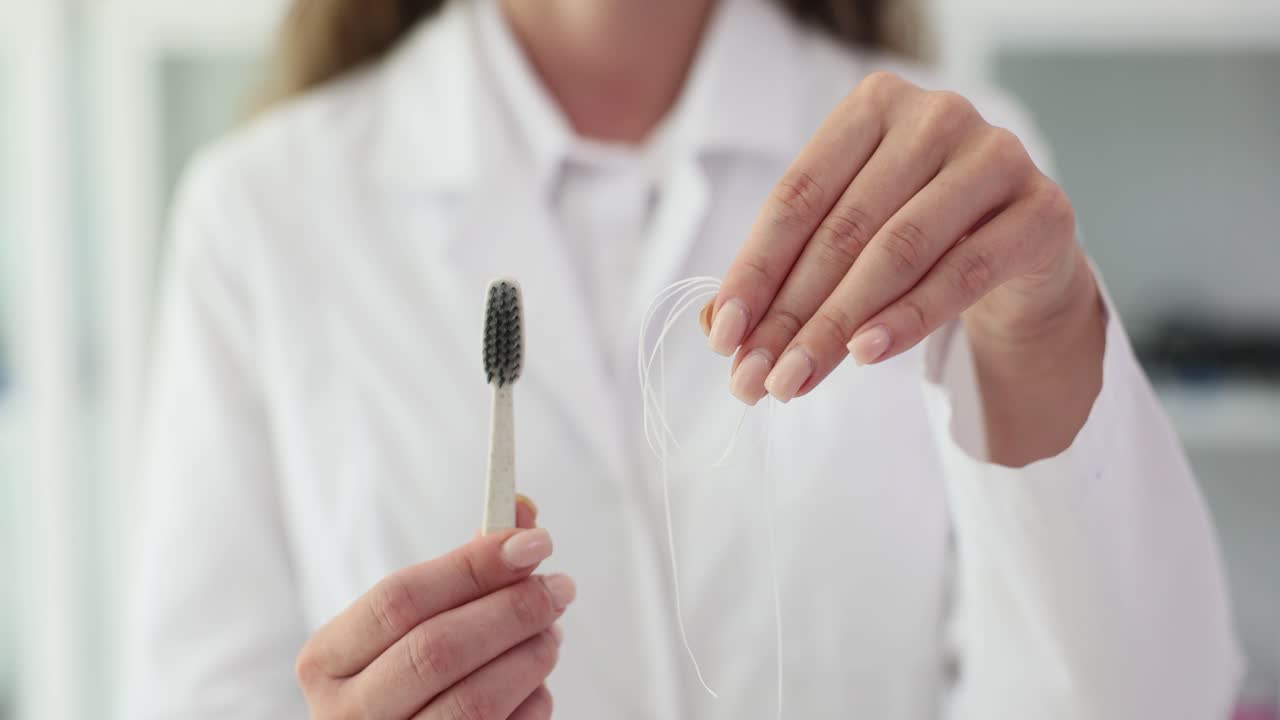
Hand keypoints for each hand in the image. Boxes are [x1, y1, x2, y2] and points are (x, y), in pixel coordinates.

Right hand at [296, 497, 572, 718]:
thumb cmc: (409, 677)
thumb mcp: (415, 624)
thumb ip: (464, 570)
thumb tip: (523, 515)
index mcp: (327, 661)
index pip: (399, 599)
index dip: (472, 566)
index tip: (534, 541)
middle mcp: (346, 716)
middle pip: (438, 649)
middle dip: (511, 609)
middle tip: (558, 587)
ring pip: (475, 702)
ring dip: (530, 656)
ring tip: (550, 633)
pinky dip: (532, 700)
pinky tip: (535, 681)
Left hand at [705, 71, 1095, 404]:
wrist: (1021, 245)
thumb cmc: (918, 230)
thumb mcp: (847, 237)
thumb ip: (785, 271)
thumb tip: (719, 325)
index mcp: (873, 106)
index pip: (797, 196)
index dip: (755, 270)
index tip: (723, 334)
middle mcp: (936, 117)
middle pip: (843, 229)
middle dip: (790, 314)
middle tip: (754, 376)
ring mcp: (996, 157)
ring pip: (899, 251)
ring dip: (838, 325)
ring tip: (796, 377)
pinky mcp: (1041, 211)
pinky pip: (963, 272)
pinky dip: (908, 318)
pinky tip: (865, 354)